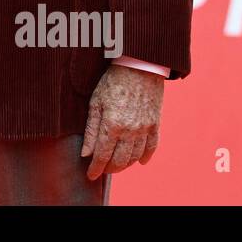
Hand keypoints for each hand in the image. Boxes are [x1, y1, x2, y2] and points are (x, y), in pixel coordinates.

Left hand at [81, 63, 163, 179]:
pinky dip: (146, 157)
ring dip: (126, 165)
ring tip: (117, 165)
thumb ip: (91, 130)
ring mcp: (145, 129)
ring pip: (136, 157)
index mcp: (112, 125)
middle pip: (120, 161)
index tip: (90, 175)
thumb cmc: (112, 82)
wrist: (139, 66)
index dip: (96, 168)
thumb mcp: (95, 103)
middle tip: (102, 170)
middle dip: (109, 169)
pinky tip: (140, 161)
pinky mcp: (155, 124)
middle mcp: (130, 131)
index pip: (102, 156)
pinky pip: (152, 147)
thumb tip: (86, 154)